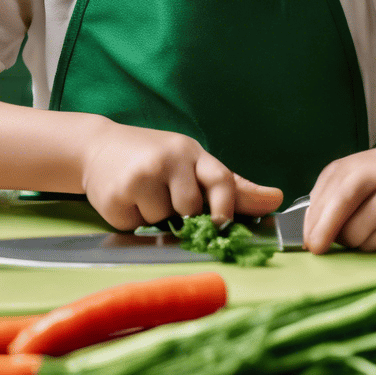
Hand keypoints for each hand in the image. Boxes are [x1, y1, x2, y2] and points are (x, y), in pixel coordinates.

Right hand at [81, 121, 282, 230]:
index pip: (221, 179)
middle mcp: (168, 160)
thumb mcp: (194, 166)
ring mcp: (140, 176)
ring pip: (163, 221)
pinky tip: (127, 199)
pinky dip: (133, 220)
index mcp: (192, 153)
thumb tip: (276, 199)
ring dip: (155, 218)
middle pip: (191, 209)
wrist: (98, 148)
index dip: (227, 206)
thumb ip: (233, 188)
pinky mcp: (117, 195)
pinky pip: (137, 226)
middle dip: (182, 214)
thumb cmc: (155, 159)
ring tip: (143, 195)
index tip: (222, 225)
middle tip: (166, 197)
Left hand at [303, 149, 375, 253]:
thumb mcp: (342, 171)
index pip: (337, 203)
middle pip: (348, 228)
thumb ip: (321, 196)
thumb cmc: (370, 173)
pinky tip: (370, 228)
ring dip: (347, 239)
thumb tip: (309, 230)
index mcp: (363, 170)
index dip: (318, 225)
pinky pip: (374, 247)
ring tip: (352, 224)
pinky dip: (365, 243)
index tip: (308, 241)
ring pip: (359, 240)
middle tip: (319, 243)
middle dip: (328, 238)